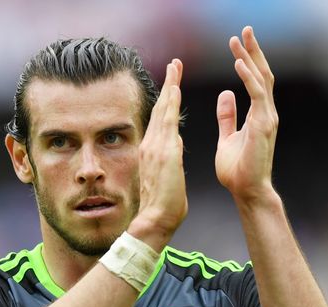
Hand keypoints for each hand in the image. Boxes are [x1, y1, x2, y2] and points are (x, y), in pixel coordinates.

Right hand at [129, 60, 186, 249]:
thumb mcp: (169, 176)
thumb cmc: (164, 205)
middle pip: (160, 108)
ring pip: (164, 110)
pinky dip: (171, 103)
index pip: (161, 119)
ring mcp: (155, 147)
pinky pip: (168, 121)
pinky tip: (175, 88)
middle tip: (175, 64)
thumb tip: (176, 148)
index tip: (173, 82)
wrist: (155, 220)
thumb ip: (171, 159)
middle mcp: (150, 144)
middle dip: (169, 84)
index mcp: (152, 151)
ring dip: (171, 87)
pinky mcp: (163, 152)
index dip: (167, 99)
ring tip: (176, 67)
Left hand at [215, 26, 278, 203]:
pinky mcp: (263, 126)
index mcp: (258, 115)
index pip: (255, 80)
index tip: (237, 42)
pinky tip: (239, 64)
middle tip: (244, 29)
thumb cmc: (237, 171)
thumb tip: (225, 94)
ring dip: (250, 58)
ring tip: (239, 39)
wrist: (247, 192)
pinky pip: (257, 96)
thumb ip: (228, 117)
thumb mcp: (227, 138)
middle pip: (262, 74)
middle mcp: (266, 113)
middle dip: (253, 51)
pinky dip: (248, 78)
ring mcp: (267, 118)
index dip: (247, 60)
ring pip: (261, 80)